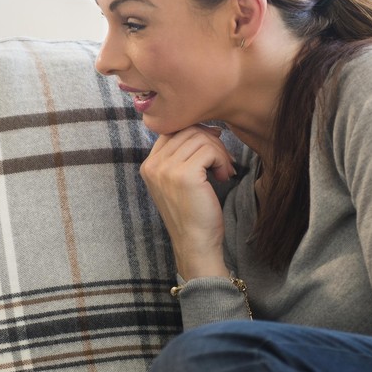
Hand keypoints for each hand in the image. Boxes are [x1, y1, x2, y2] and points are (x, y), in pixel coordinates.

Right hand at [140, 124, 234, 279]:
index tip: (212, 150)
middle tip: (222, 163)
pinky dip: (221, 160)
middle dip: (211, 142)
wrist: (195, 244)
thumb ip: (183, 156)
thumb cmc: (193, 215)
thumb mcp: (180, 181)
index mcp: (149, 165)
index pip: (173, 130)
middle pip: (187, 130)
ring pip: (200, 138)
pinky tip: (223, 177)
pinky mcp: (185, 175)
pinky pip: (209, 150)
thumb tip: (207, 127)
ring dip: (219, 152)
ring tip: (223, 172)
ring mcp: (166, 169)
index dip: (196, 134)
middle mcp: (153, 165)